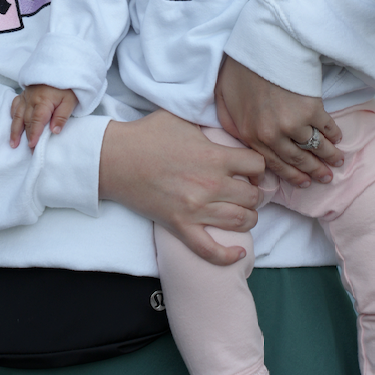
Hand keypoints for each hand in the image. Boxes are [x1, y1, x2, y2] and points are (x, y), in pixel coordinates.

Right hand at [10, 85, 77, 148]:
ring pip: (18, 114)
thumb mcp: (70, 101)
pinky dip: (13, 114)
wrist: (61, 66)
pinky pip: (15, 104)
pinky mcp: (24, 92)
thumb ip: (62, 116)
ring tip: (13, 143)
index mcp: (43, 101)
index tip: (32, 147)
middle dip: (27, 137)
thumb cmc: (67, 85)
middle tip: (28, 151)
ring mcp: (26, 95)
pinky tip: (12, 121)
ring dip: (15, 129)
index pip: (37, 122)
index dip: (34, 135)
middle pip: (27, 121)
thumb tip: (54, 131)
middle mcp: (31, 99)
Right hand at [99, 110, 262, 266]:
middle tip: (248, 191)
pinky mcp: (180, 226)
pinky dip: (228, 256)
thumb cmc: (147, 135)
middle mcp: (210, 184)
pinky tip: (239, 253)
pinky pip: (210, 250)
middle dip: (256, 194)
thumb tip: (222, 124)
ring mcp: (196, 209)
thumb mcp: (182, 119)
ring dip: (248, 218)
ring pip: (240, 222)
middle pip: (253, 197)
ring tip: (243, 212)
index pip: (256, 165)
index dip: (258, 166)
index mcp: (213, 156)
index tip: (250, 168)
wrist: (116, 158)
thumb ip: (207, 123)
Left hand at [215, 58, 342, 187]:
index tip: (304, 183)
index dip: (292, 175)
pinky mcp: (311, 109)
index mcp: (250, 135)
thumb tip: (240, 144)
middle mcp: (272, 135)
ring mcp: (293, 123)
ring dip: (329, 157)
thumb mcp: (223, 100)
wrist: (261, 44)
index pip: (274, 164)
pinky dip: (334, 135)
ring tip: (338, 161)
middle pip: (298, 160)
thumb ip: (230, 124)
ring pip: (315, 147)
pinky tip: (337, 138)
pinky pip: (327, 129)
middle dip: (315, 171)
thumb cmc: (240, 68)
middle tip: (327, 178)